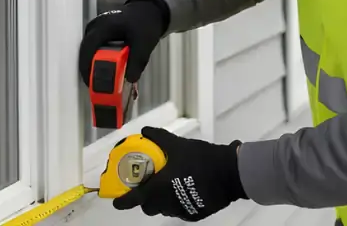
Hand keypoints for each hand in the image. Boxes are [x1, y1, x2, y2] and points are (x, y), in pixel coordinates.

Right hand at [78, 0, 168, 85]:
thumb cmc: (144, 23)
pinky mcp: (99, 35)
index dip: (87, 67)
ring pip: (88, 52)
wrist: (148, 11)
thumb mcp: (144, 42)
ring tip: (99, 82)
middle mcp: (95, 27)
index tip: (91, 84)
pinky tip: (105, 71)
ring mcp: (95, 30)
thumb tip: (130, 79)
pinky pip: (94, 50)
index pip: (88, 48)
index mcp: (103, 26)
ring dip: (92, 66)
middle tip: (95, 87)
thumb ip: (137, 61)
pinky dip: (97, 61)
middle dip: (89, 70)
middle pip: (85, 52)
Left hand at [113, 127, 246, 220]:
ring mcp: (181, 210)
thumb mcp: (178, 145)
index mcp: (159, 188)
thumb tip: (145, 131)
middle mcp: (167, 203)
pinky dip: (178, 203)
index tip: (116, 202)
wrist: (229, 173)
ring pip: (165, 209)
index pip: (134, 200)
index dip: (122, 202)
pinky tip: (184, 191)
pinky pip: (180, 210)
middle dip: (146, 200)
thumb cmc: (200, 158)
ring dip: (162, 201)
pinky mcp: (194, 215)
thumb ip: (159, 138)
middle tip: (149, 187)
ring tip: (168, 187)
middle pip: (149, 207)